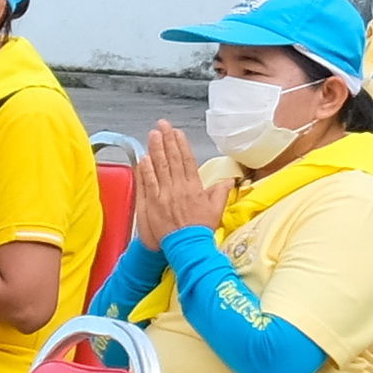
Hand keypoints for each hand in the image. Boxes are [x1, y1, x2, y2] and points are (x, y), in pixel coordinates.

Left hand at [134, 123, 228, 240]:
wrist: (186, 247)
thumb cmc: (200, 230)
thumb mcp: (216, 210)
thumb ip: (221, 192)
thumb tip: (229, 180)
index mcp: (194, 187)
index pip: (187, 161)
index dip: (181, 145)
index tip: (177, 132)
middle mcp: (179, 188)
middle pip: (172, 159)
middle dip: (167, 140)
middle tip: (162, 125)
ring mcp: (164, 195)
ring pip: (159, 167)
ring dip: (155, 149)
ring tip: (152, 135)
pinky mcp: (152, 204)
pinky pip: (148, 183)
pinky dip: (146, 169)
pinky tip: (144, 157)